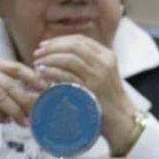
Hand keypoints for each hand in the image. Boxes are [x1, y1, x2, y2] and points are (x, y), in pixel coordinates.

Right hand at [0, 58, 44, 158]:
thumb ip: (16, 88)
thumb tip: (41, 97)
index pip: (16, 67)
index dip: (33, 78)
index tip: (46, 89)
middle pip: (10, 84)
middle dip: (25, 101)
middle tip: (36, 113)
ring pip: (0, 96)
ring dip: (15, 111)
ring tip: (24, 122)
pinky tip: (5, 121)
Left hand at [32, 34, 137, 150]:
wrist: (121, 118)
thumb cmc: (108, 97)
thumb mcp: (104, 74)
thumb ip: (89, 61)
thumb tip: (60, 50)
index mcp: (108, 56)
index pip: (80, 40)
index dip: (59, 40)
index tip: (45, 45)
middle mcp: (104, 63)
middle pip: (73, 46)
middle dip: (51, 47)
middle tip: (37, 53)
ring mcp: (98, 76)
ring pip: (69, 59)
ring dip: (49, 59)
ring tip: (38, 63)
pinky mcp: (91, 90)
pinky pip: (67, 75)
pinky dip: (52, 72)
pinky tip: (43, 73)